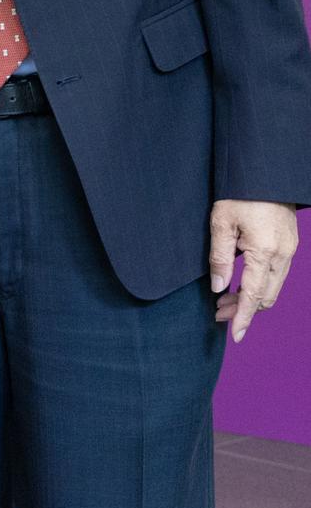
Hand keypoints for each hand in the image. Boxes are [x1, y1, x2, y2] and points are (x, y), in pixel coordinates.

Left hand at [209, 199, 299, 341]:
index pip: (253, 295)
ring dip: (250, 298)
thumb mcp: (220, 222)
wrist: (265, 172)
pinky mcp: (290, 245)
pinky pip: (277, 274)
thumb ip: (220, 257)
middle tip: (217, 314)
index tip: (234, 335)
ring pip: (272, 287)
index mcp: (264, 251)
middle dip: (242, 310)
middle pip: (265, 296)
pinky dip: (260, 285)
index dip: (242, 317)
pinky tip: (241, 283)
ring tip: (223, 301)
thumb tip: (218, 287)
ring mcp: (289, 250)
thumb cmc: (239, 193)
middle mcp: (282, 255)